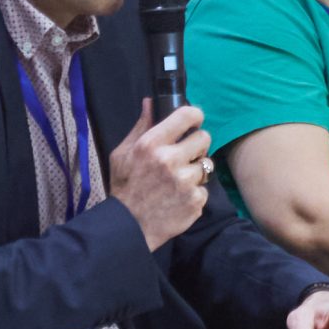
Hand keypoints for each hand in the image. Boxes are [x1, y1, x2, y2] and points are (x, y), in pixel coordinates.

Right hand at [108, 101, 209, 250]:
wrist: (128, 226)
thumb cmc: (124, 187)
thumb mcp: (122, 153)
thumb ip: (141, 127)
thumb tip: (151, 102)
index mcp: (151, 144)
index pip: (187, 115)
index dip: (195, 116)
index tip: (193, 122)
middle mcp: (170, 160)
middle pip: (204, 138)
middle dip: (196, 145)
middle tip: (185, 155)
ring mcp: (185, 181)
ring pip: (207, 164)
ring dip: (196, 170)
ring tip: (178, 180)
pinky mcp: (196, 200)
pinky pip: (204, 188)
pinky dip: (195, 192)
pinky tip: (179, 197)